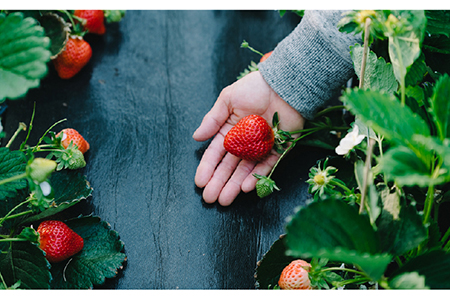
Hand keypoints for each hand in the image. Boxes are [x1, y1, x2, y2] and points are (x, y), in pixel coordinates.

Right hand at [193, 71, 304, 205]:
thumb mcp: (228, 99)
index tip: (200, 181)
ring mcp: (260, 148)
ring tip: (224, 200)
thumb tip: (196, 137)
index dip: (207, 167)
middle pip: (229, 166)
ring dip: (234, 185)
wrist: (284, 85)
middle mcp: (244, 142)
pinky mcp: (278, 149)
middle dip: (219, 182)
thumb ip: (212, 120)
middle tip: (209, 198)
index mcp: (230, 130)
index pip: (216, 153)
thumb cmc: (255, 87)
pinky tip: (245, 188)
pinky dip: (256, 177)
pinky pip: (266, 167)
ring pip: (245, 171)